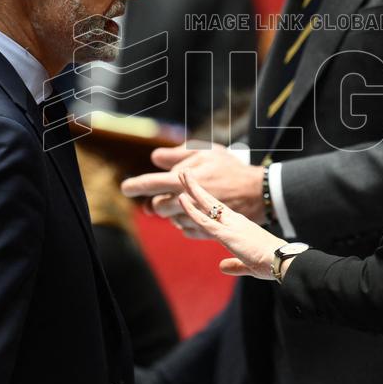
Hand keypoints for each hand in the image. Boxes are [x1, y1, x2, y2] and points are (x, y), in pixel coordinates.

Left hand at [121, 144, 265, 231]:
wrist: (256, 191)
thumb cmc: (230, 168)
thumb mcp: (205, 151)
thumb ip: (177, 154)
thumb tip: (155, 158)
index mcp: (183, 180)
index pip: (150, 184)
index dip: (134, 186)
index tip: (125, 187)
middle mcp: (186, 201)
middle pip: (157, 206)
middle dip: (157, 201)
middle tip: (165, 195)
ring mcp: (194, 219)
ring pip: (170, 219)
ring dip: (172, 211)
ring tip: (185, 201)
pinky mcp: (205, 232)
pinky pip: (185, 229)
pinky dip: (185, 221)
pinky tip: (195, 212)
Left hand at [176, 171, 286, 279]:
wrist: (283, 260)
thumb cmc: (271, 261)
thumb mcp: (248, 263)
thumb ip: (234, 264)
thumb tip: (222, 267)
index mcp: (240, 226)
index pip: (218, 210)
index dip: (205, 201)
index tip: (193, 192)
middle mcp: (235, 221)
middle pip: (211, 200)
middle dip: (197, 186)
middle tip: (185, 172)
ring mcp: (231, 225)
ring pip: (206, 204)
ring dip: (192, 189)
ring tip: (181, 174)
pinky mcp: (227, 234)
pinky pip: (204, 221)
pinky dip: (191, 210)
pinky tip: (181, 199)